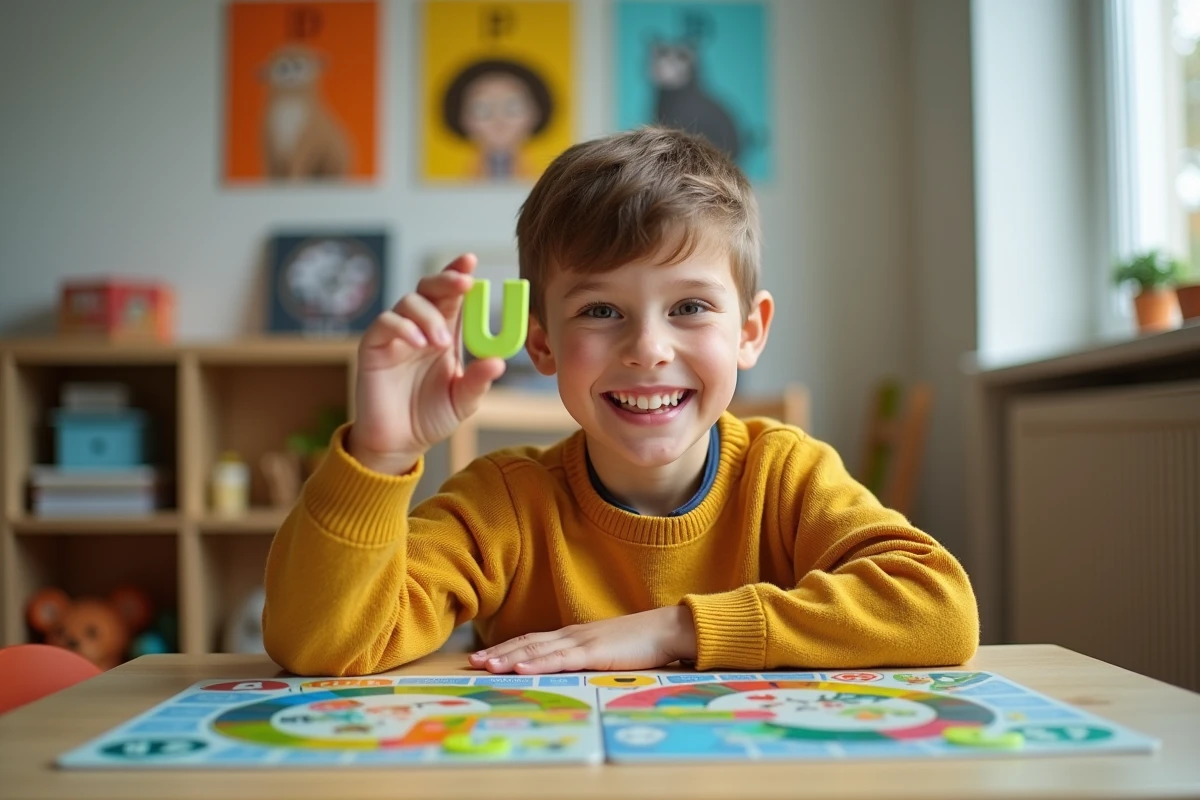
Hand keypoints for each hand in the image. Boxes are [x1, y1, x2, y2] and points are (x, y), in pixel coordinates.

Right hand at [349, 254, 505, 474]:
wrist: (398, 443)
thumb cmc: (430, 417)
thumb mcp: (462, 401)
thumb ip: (478, 381)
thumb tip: (499, 362)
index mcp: (445, 333)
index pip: (453, 295)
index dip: (460, 274)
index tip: (472, 261)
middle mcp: (420, 328)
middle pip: (429, 287)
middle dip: (447, 279)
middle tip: (464, 284)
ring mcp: (396, 336)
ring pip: (409, 302)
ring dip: (429, 315)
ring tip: (442, 342)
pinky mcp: (373, 347)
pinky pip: (385, 323)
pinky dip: (404, 327)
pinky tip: (420, 344)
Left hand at [467, 606, 697, 673]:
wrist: (666, 628)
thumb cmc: (640, 642)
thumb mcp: (606, 649)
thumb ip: (586, 656)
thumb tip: (568, 667)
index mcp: (574, 635)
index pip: (532, 640)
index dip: (507, 648)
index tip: (484, 656)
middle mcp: (572, 635)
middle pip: (528, 643)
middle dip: (499, 653)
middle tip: (472, 662)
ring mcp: (582, 642)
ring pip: (537, 651)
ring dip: (509, 658)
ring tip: (486, 666)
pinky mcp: (594, 652)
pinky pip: (561, 659)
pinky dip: (538, 663)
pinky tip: (521, 668)